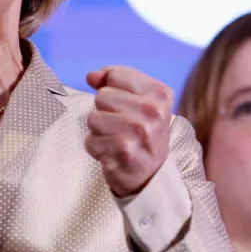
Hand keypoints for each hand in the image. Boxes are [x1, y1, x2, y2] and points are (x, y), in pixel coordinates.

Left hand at [84, 66, 173, 197]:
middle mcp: (152, 111)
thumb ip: (114, 81)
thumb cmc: (142, 133)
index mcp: (160, 93)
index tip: (125, 105)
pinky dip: (97, 148)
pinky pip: (90, 140)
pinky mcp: (123, 152)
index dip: (112, 88)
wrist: (152, 176)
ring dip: (99, 131)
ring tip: (117, 139)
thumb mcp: (140, 101)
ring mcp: (138, 132)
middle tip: (123, 126)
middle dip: (106, 111)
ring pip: (93, 118)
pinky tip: (113, 153)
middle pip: (102, 96)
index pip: (115, 75)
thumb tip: (91, 76)